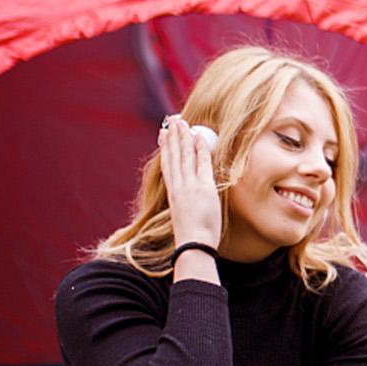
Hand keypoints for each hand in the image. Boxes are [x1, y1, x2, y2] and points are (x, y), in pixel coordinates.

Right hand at [158, 116, 221, 246]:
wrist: (193, 244)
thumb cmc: (192, 236)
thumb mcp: (184, 215)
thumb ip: (185, 201)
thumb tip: (188, 198)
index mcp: (172, 193)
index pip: (168, 164)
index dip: (165, 148)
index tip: (163, 134)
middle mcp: (178, 186)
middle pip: (174, 156)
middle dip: (173, 136)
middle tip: (172, 121)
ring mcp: (189, 185)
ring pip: (184, 155)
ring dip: (183, 137)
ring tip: (181, 122)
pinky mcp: (202, 187)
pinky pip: (201, 163)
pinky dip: (199, 149)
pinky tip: (198, 136)